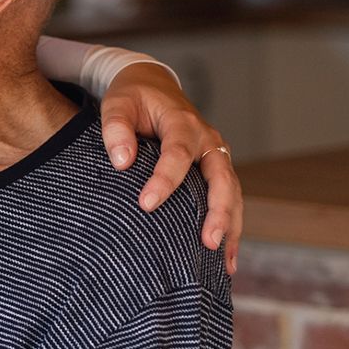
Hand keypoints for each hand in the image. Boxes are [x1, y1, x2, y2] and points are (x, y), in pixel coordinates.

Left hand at [97, 62, 243, 274]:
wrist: (153, 86)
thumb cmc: (133, 98)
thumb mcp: (118, 104)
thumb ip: (116, 129)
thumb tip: (122, 162)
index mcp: (183, 123)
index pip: (178, 153)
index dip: (164, 180)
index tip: (146, 204)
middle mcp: (207, 140)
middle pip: (221, 178)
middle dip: (218, 211)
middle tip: (208, 242)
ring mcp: (216, 156)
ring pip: (232, 193)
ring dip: (231, 226)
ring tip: (224, 263)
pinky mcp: (215, 169)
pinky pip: (229, 199)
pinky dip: (230, 227)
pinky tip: (226, 259)